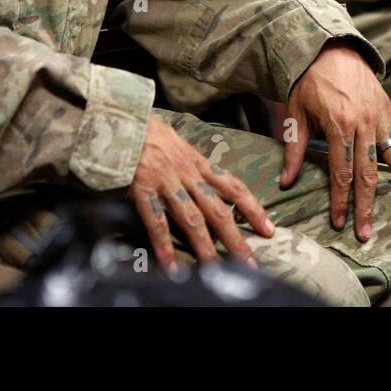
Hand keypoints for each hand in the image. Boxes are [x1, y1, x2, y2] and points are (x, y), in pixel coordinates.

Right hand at [130, 115, 275, 272]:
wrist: (122, 119)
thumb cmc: (149, 132)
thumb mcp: (178, 143)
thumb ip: (192, 164)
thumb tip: (206, 183)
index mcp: (198, 162)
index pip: (234, 186)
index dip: (253, 208)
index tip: (268, 228)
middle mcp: (187, 173)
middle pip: (218, 210)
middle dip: (235, 238)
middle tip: (249, 263)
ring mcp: (166, 182)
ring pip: (191, 219)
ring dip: (205, 246)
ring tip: (215, 271)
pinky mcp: (143, 189)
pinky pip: (156, 221)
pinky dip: (164, 245)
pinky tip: (171, 265)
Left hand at [282, 42, 390, 240]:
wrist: (332, 46)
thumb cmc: (309, 80)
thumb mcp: (296, 112)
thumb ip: (294, 147)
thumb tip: (286, 181)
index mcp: (339, 124)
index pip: (341, 172)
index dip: (341, 200)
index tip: (340, 222)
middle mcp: (363, 123)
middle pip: (368, 173)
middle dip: (367, 206)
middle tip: (368, 232)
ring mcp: (380, 116)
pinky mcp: (388, 110)